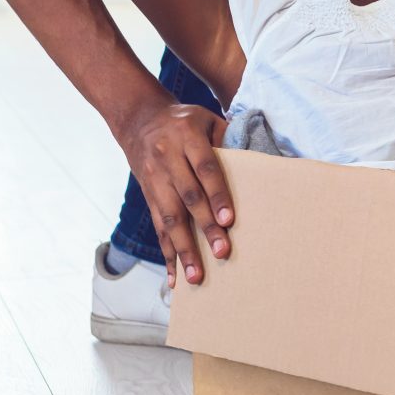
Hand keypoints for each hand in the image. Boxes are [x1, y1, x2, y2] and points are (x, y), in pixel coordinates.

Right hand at [114, 94, 234, 285]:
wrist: (139, 119)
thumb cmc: (183, 120)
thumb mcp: (206, 117)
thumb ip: (227, 137)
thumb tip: (254, 160)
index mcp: (187, 138)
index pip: (205, 170)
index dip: (217, 196)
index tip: (229, 221)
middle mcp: (168, 160)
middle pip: (188, 199)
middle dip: (204, 228)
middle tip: (222, 253)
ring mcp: (155, 180)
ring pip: (169, 218)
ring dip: (183, 249)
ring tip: (196, 276)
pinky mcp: (148, 196)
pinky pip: (157, 227)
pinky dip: (166, 253)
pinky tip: (174, 276)